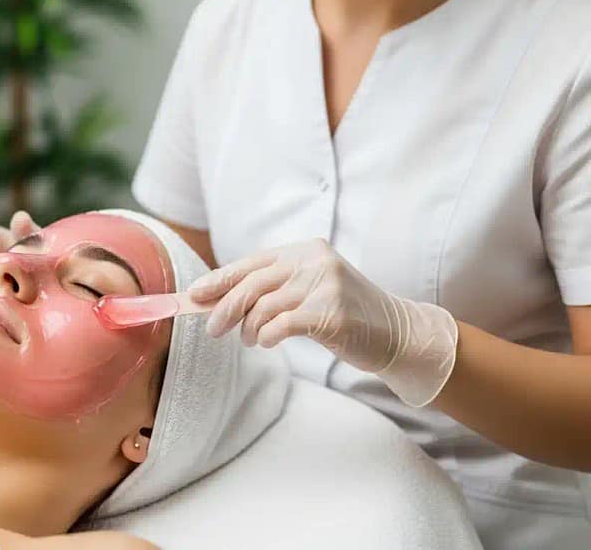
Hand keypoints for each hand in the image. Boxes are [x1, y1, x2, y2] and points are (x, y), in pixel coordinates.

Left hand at [189, 239, 457, 405]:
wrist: (397, 333)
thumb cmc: (343, 315)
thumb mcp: (308, 291)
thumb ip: (270, 290)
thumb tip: (214, 300)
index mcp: (305, 250)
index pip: (251, 263)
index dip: (219, 279)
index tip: (195, 296)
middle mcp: (314, 261)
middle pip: (251, 284)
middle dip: (224, 308)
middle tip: (213, 329)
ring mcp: (325, 285)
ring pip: (263, 307)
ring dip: (248, 329)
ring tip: (250, 340)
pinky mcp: (332, 313)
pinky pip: (280, 325)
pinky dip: (266, 336)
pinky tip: (267, 342)